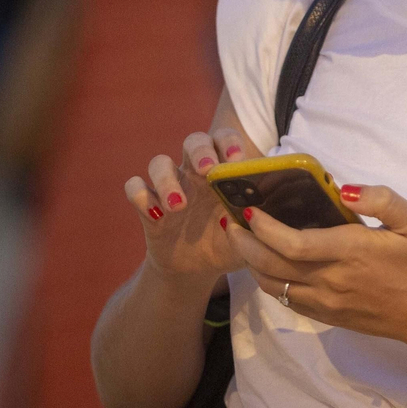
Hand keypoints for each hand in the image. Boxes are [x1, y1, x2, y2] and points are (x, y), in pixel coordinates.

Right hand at [125, 128, 258, 280]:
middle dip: (200, 151)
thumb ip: (260, 220)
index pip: (225, 140)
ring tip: (179, 206)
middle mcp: (195, 172)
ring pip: (159, 162)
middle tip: (206, 170)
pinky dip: (141, 196)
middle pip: (194, 141)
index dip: (229, 142)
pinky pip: (135, 189)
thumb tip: (271, 210)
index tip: (236, 160)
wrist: (198, 267)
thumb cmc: (230, 241)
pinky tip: (155, 214)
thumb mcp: (249, 234)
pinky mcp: (148, 207)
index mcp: (223, 172)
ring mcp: (170, 187)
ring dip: (167, 179)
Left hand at [223, 183, 406, 354]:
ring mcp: (326, 303)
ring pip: (273, 285)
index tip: (250, 210)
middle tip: (231, 222)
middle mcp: (331, 280)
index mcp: (350, 252)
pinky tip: (268, 266)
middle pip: (271, 265)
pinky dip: (270, 282)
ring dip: (252, 264)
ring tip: (244, 241)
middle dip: (244, 244)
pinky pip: (287, 300)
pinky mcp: (327, 317)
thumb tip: (344, 189)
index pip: (291, 243)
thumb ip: (382, 199)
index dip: (264, 228)